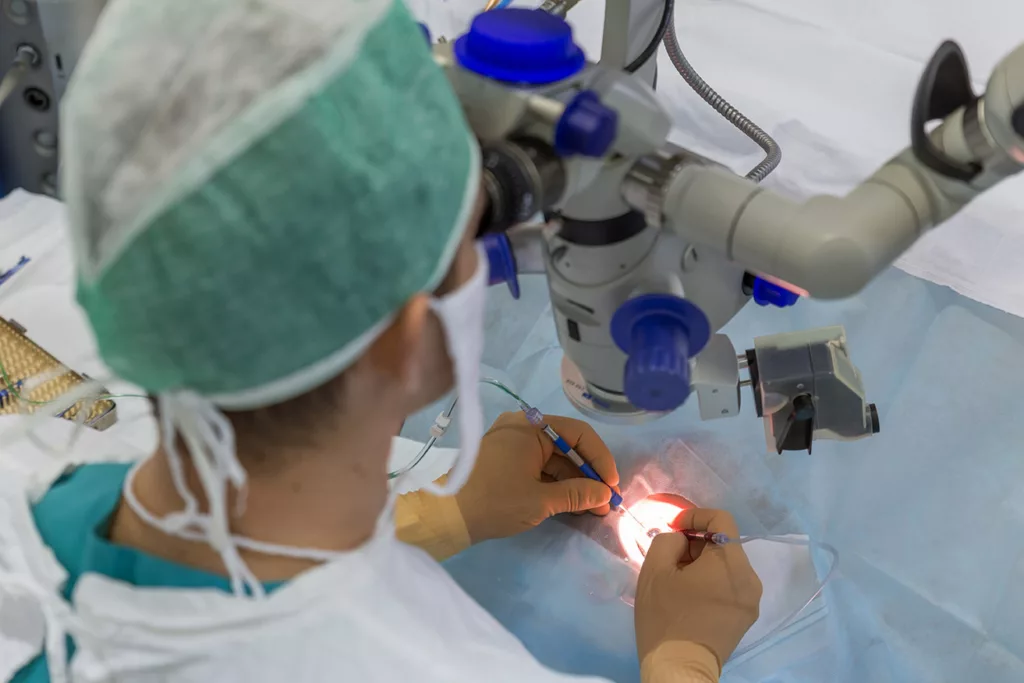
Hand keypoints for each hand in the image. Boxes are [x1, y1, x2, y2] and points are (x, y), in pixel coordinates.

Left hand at [454, 411, 619, 542]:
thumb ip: (577, 494)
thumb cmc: (494, 501)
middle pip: (567, 446)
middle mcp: (521, 428)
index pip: (578, 433)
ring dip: (573, 482)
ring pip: (553, 460)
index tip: (612, 486)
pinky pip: (538, 467)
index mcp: (530, 427)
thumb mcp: (540, 500)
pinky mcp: (504, 462)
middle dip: (588, 475)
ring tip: (592, 508)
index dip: (600, 459)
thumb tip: (604, 495)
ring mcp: (511, 444)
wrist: (445, 515)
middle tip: (605, 502)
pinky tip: (571, 503)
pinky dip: (555, 484)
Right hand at [634, 508, 761, 669]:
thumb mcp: (655, 570)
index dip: (694, 515)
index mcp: (732, 563)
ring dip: (702, 564)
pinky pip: (729, 586)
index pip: (721, 519)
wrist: (679, 668)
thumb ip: (668, 540)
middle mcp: (750, 579)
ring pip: (726, 566)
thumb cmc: (666, 617)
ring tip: (677, 581)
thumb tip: (683, 541)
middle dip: (695, 543)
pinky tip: (689, 597)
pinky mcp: (745, 617)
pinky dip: (711, 582)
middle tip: (669, 559)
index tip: (673, 529)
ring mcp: (751, 600)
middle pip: (724, 544)